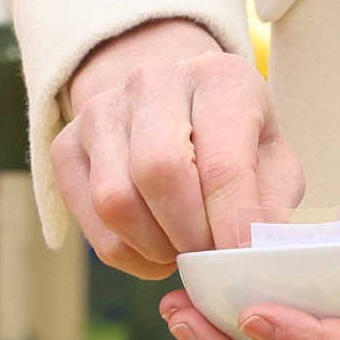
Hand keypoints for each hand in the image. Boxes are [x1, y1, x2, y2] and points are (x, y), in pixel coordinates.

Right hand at [54, 17, 303, 277]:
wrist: (176, 107)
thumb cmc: (235, 141)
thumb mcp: (272, 161)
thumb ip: (271, 206)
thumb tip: (258, 257)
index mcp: (219, 77)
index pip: (223, 161)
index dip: (233, 222)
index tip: (241, 262)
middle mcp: (154, 80)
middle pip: (159, 173)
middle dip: (190, 234)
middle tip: (211, 259)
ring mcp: (102, 110)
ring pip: (117, 202)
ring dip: (157, 248)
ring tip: (186, 251)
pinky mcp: (67, 144)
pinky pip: (93, 224)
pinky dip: (129, 254)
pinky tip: (157, 248)